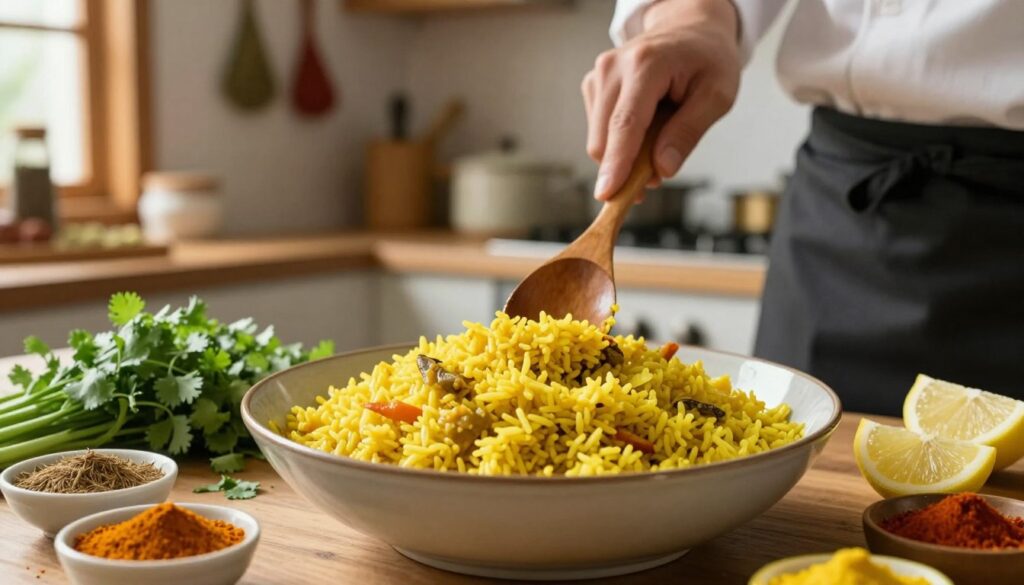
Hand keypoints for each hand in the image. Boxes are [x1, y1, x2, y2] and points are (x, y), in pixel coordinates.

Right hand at [583, 0, 740, 199]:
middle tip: (659, 175)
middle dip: (626, 168)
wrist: (690, 30)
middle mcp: (613, 67)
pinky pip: (599, 132)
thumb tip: (662, 169)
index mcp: (646, 64)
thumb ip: (689, 132)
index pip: (626, 123)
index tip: (607, 194)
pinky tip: (644, 132)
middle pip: (605, 137)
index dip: (616, 163)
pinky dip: (619, 144)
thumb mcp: (717, 95)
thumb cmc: (707, 60)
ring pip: (599, 139)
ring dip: (624, 156)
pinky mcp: (593, 86)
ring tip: (658, 143)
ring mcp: (598, 75)